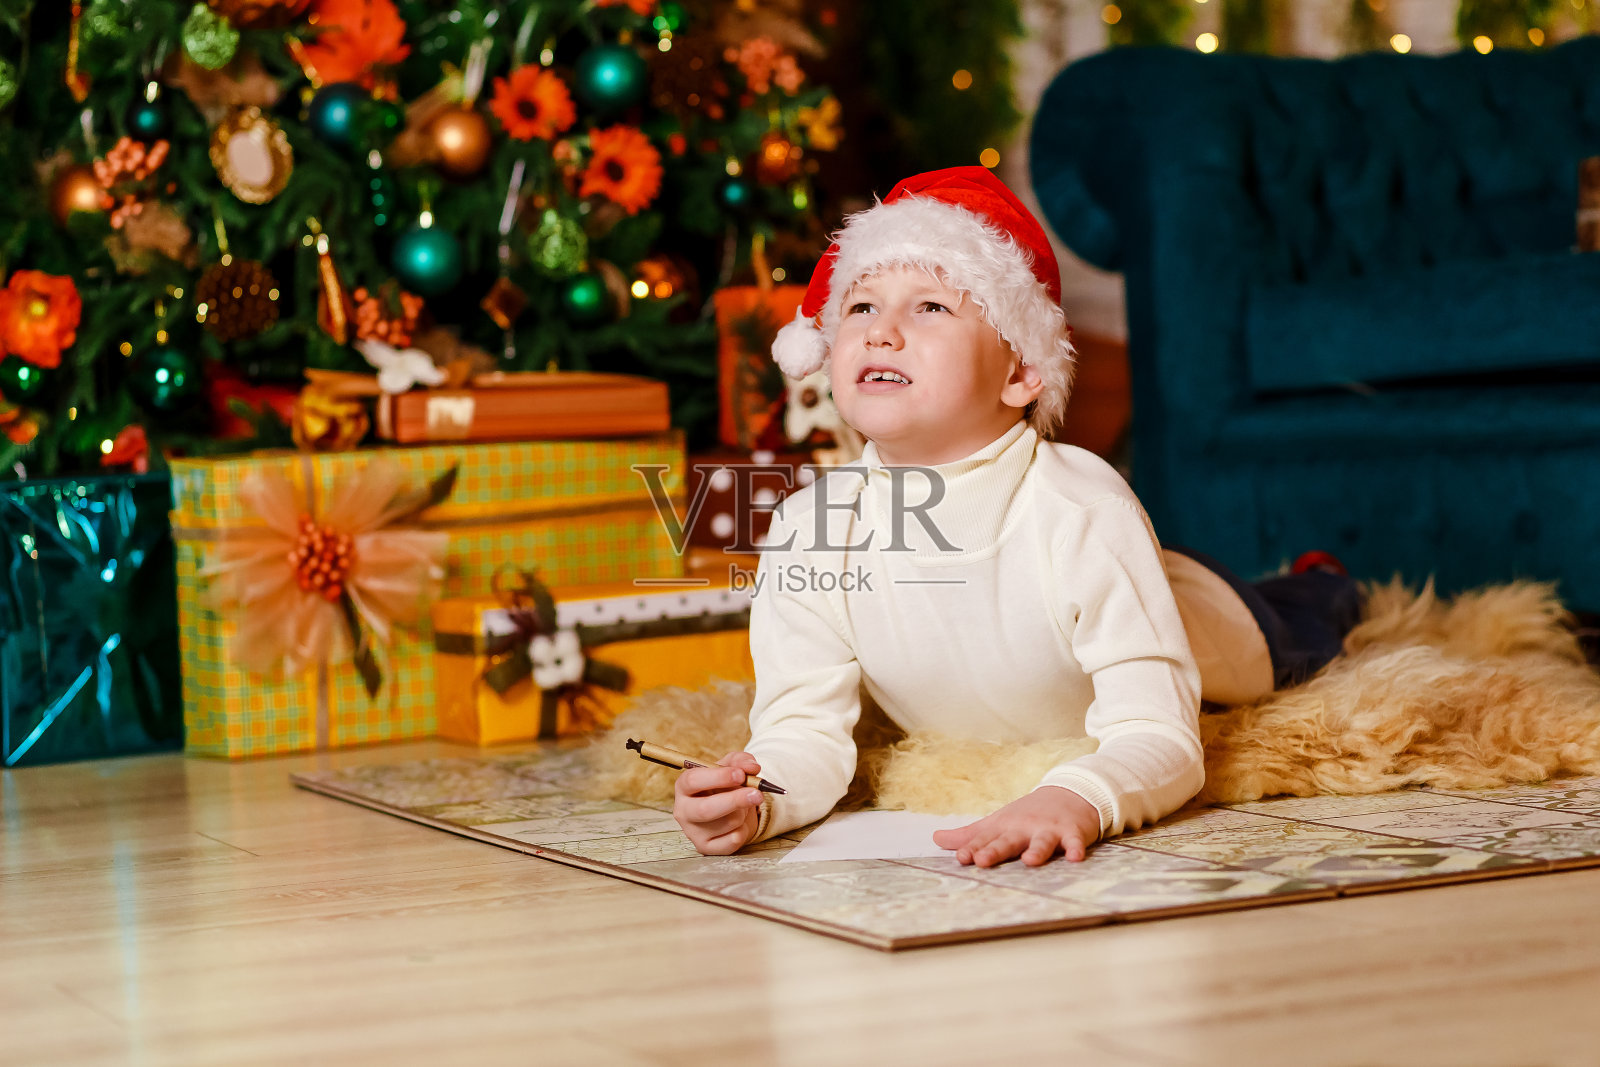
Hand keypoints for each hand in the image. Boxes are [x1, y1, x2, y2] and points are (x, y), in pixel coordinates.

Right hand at [673, 751, 763, 855]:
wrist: (728, 809)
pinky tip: (739, 823)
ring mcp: (692, 832)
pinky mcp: (705, 848)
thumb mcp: (731, 766)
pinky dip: (744, 829)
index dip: (718, 777)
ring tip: (743, 806)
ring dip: (744, 812)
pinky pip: (733, 840)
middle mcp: (683, 810)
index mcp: (684, 786)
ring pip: (727, 823)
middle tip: (757, 794)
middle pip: (706, 809)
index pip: (693, 780)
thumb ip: (740, 761)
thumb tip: (752, 767)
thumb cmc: (724, 785)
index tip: (740, 775)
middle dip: (735, 801)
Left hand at [932, 786, 1101, 866]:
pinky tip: (1076, 858)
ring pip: (1042, 841)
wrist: (1068, 793)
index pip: (985, 839)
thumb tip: (935, 838)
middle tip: (982, 861)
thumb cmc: (1027, 815)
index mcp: (1004, 827)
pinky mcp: (1072, 832)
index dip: (972, 848)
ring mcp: (1048, 829)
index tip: (960, 858)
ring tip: (1030, 861)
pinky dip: (1076, 848)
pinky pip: (1075, 842)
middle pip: (1008, 840)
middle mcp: (1024, 828)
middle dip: (995, 850)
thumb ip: (969, 835)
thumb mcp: (997, 823)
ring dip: (1037, 850)